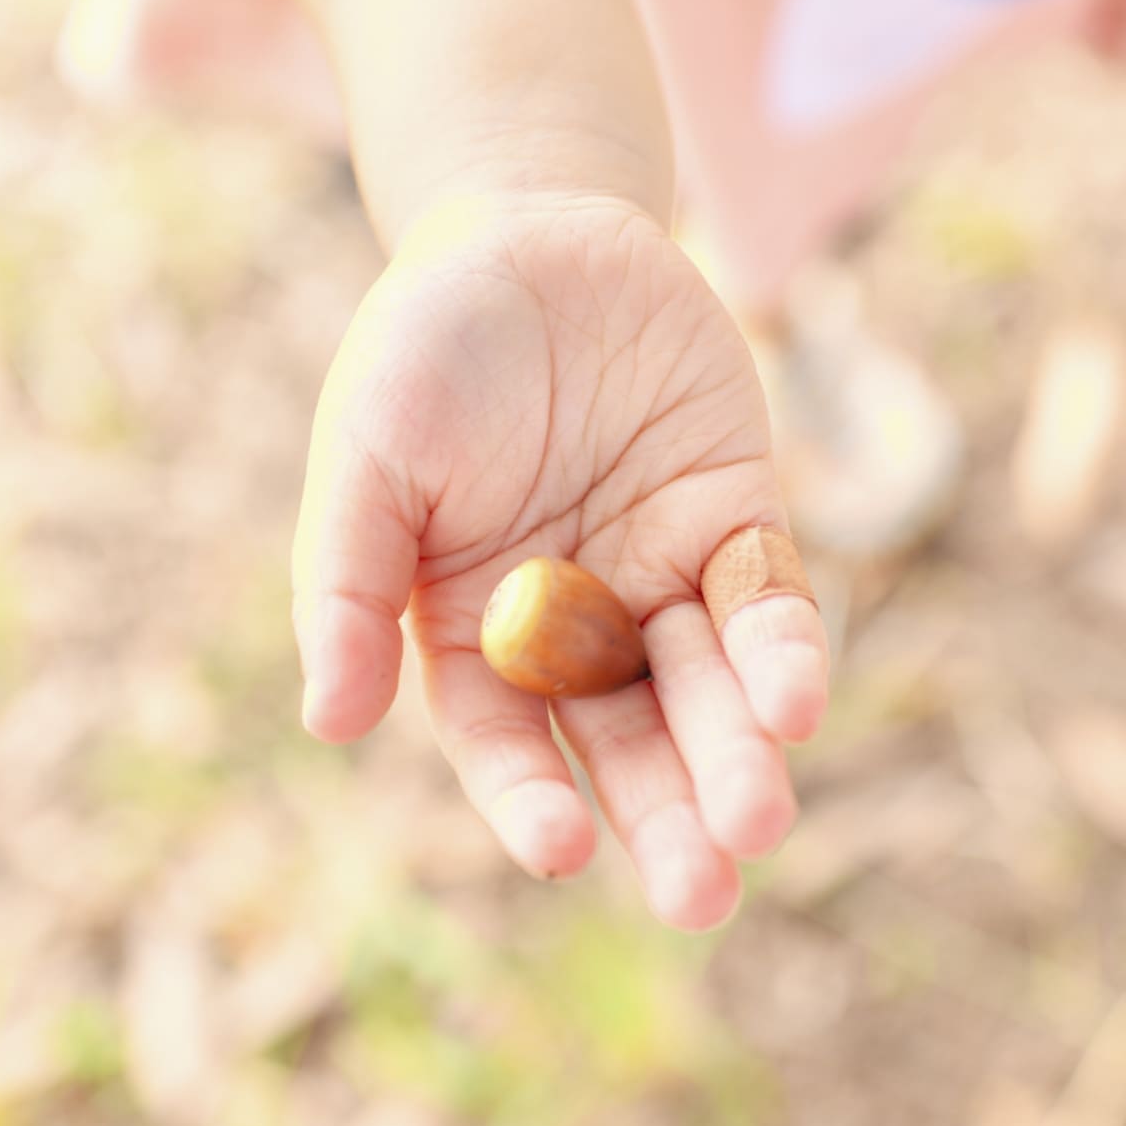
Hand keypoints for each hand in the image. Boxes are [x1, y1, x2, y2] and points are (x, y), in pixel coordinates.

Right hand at [291, 195, 829, 930]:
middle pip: (623, 740)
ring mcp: (661, 572)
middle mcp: (574, 619)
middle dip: (664, 814)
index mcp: (473, 624)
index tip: (564, 850)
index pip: (503, 738)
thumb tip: (330, 721)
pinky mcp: (734, 516)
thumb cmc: (425, 347)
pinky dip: (782, 647)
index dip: (528, 797)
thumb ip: (347, 581)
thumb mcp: (366, 453)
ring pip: (706, 689)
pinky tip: (796, 699)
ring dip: (738, 755)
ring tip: (761, 821)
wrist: (531, 233)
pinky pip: (767, 595)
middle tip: (704, 892)